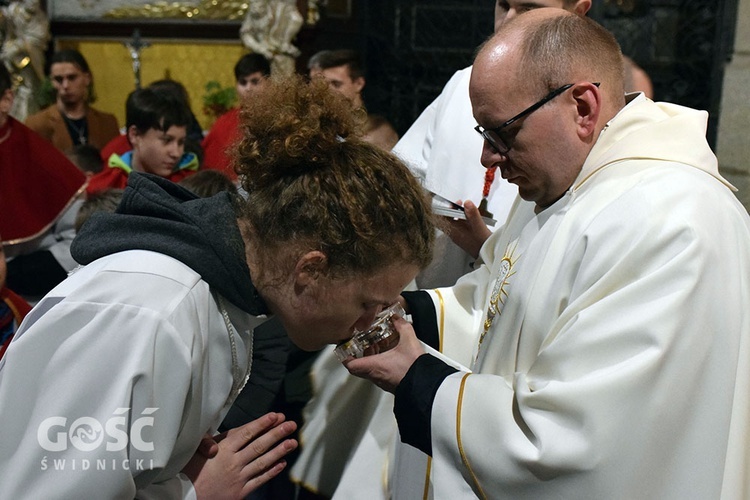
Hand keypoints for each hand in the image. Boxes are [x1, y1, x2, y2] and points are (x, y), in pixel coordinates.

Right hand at [182, 412, 297, 499]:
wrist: (186, 497)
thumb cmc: (189, 472)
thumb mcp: (194, 451)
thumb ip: (207, 442)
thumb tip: (214, 444)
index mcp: (223, 450)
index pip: (247, 433)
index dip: (262, 424)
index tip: (275, 416)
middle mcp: (234, 462)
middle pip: (259, 445)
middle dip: (277, 433)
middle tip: (291, 424)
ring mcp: (239, 477)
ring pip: (263, 462)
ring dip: (279, 451)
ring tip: (293, 442)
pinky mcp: (241, 491)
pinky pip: (260, 480)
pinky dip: (272, 471)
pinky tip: (282, 463)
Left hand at [343, 317, 424, 392]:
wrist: (426, 385)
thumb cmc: (414, 369)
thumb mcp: (408, 341)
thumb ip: (402, 327)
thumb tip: (398, 319)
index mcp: (374, 366)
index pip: (350, 364)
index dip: (345, 356)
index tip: (344, 348)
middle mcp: (376, 376)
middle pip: (359, 367)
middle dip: (360, 353)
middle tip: (362, 344)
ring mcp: (383, 381)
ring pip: (370, 369)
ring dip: (372, 357)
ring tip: (378, 346)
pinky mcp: (392, 383)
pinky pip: (381, 372)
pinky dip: (382, 362)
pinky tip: (391, 355)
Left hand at [444, 200, 490, 258]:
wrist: (487, 253)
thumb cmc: (482, 242)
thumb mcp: (478, 226)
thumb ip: (472, 213)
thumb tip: (467, 203)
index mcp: (453, 231)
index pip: (440, 220)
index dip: (442, 210)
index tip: (448, 203)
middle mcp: (453, 234)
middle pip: (446, 219)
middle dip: (452, 209)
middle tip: (459, 203)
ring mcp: (458, 236)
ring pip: (453, 222)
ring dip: (457, 214)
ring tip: (466, 208)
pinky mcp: (463, 237)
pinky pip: (459, 225)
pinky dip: (462, 219)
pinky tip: (470, 216)